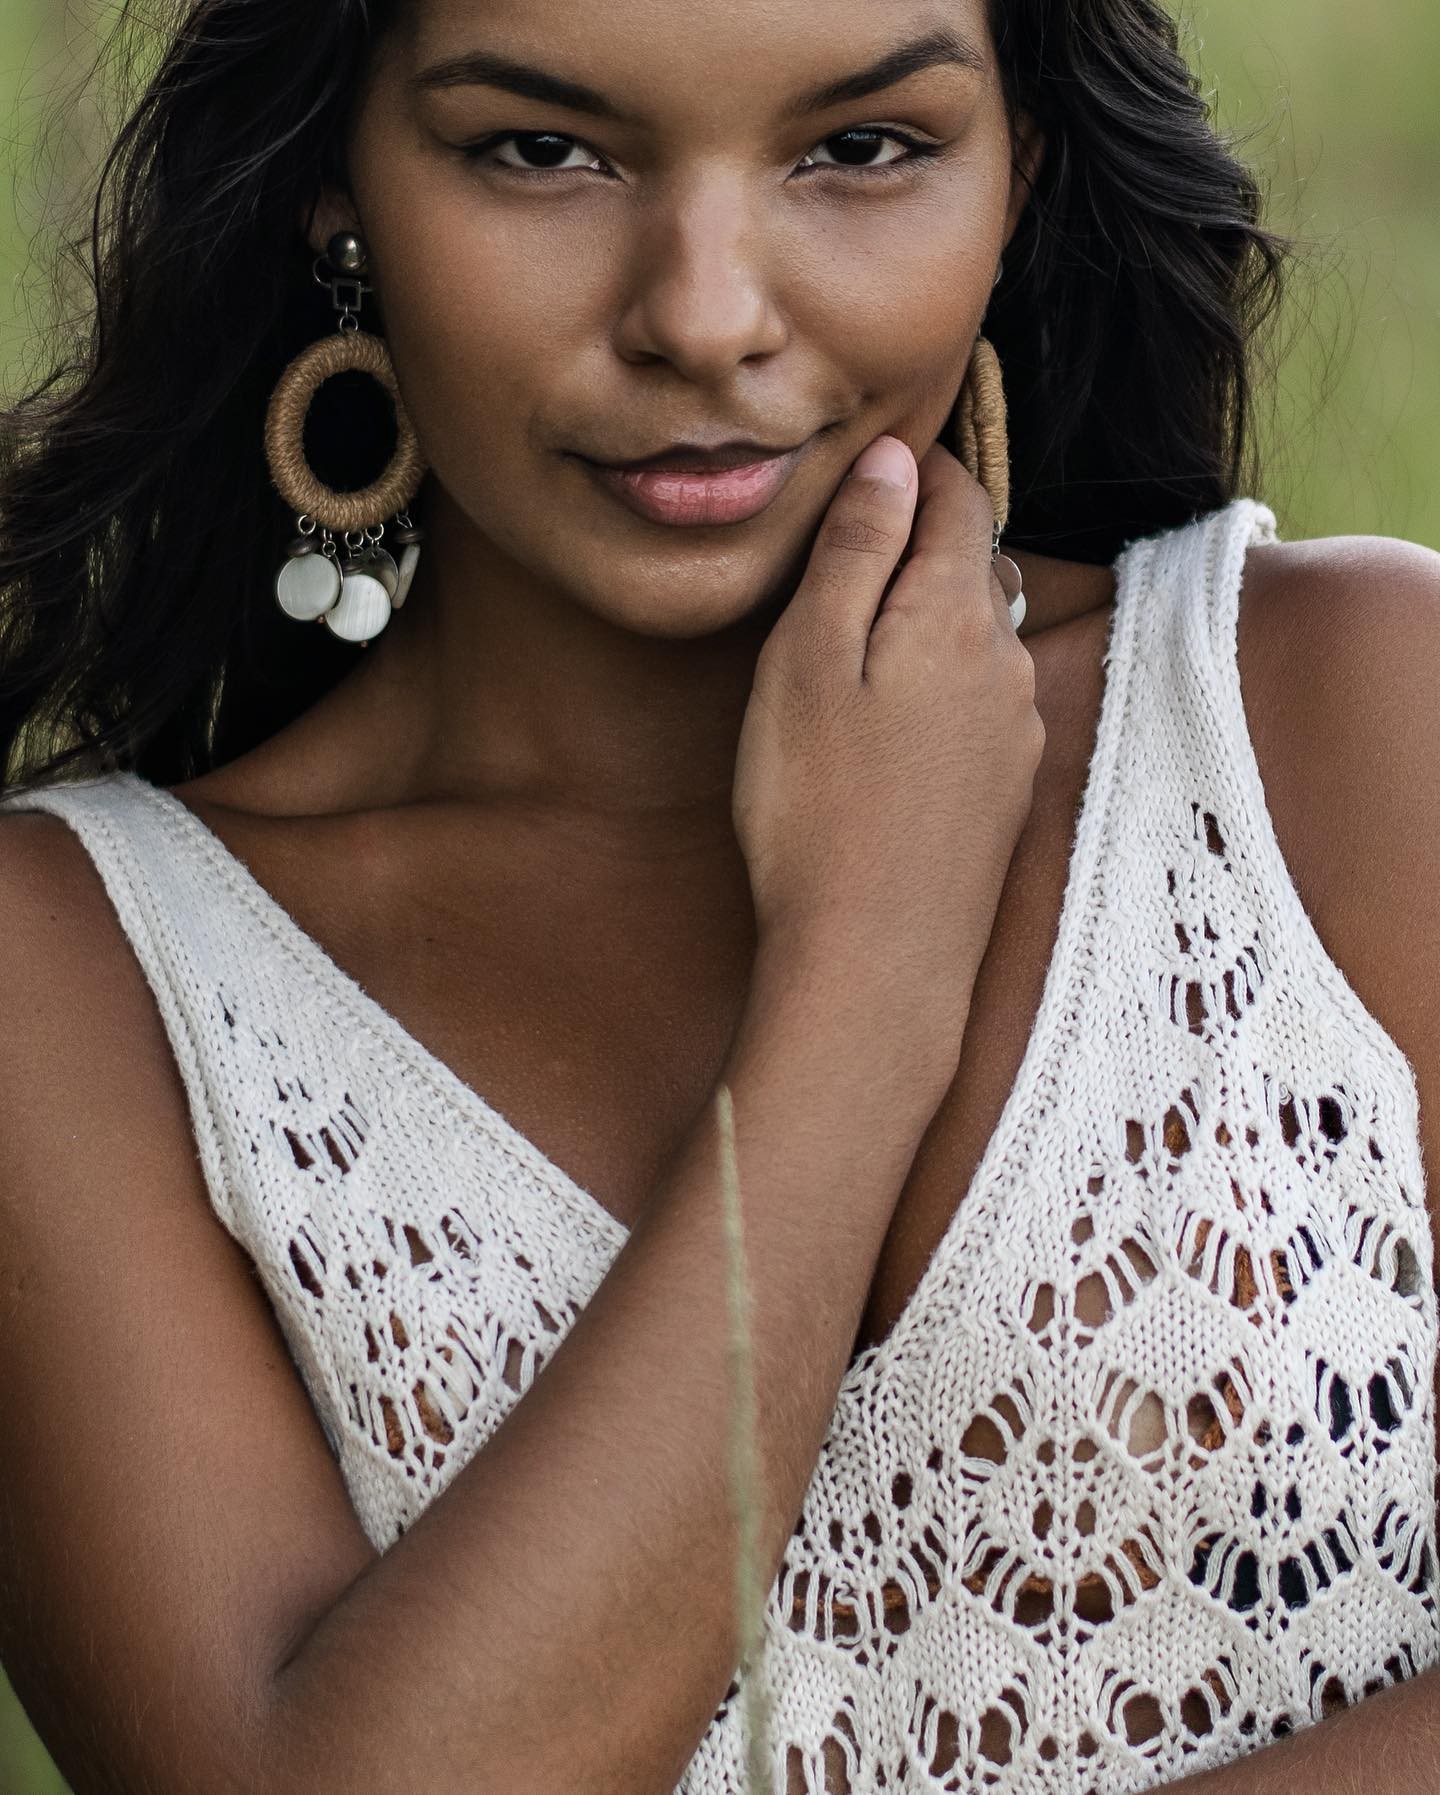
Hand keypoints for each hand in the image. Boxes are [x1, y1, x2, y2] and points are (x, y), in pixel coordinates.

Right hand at [732, 434, 1044, 1054]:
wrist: (874, 962)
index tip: (867, 464)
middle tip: (841, 552)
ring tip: (856, 642)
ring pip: (981, 637)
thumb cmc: (817, 810)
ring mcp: (1016, 732)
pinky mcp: (1007, 792)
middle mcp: (1007, 663)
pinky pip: (982, 703)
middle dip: (919, 542)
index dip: (914, 469)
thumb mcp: (807, 663)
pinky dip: (940, 684)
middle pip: (975, 564)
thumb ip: (855, 552)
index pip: (959, 496)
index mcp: (955, 615)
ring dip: (929, 618)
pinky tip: (890, 727)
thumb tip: (893, 459)